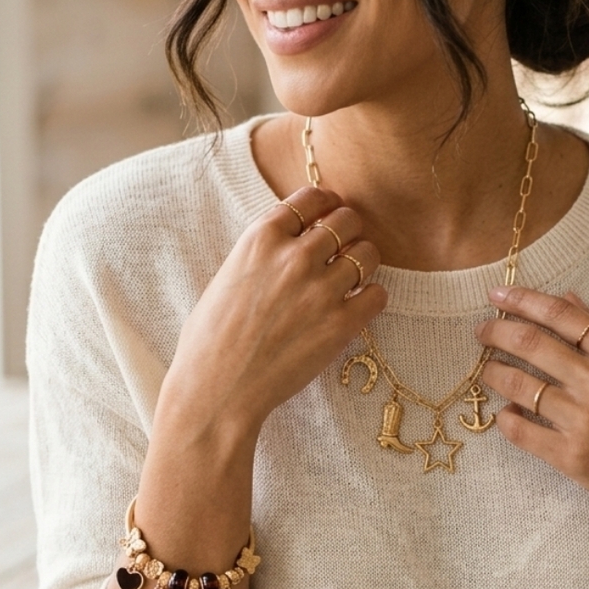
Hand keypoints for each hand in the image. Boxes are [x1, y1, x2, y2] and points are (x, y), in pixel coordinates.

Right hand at [163, 187, 385, 435]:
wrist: (217, 390)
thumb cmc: (210, 340)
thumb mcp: (228, 276)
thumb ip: (262, 254)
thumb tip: (290, 243)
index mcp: (261, 239)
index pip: (311, 198)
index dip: (326, 204)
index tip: (329, 213)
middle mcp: (295, 256)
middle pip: (346, 219)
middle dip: (349, 230)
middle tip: (344, 248)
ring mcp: (321, 290)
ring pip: (367, 253)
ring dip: (363, 262)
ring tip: (353, 278)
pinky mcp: (340, 324)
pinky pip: (378, 294)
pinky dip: (372, 298)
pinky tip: (357, 307)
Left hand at [476, 288, 588, 540]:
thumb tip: (568, 299)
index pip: (561, 315)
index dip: (523, 300)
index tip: (497, 295)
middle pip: (531, 343)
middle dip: (496, 332)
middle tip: (480, 331)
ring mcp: (583, 421)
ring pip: (519, 386)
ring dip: (494, 373)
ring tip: (486, 370)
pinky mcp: (571, 458)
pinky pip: (521, 431)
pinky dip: (506, 418)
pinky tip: (505, 413)